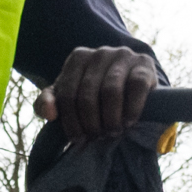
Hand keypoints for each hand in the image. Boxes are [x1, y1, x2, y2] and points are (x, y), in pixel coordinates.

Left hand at [35, 46, 160, 142]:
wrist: (132, 85)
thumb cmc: (94, 94)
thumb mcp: (67, 97)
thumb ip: (47, 103)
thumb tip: (49, 114)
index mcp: (78, 58)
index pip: (67, 94)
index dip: (70, 121)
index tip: (77, 139)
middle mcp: (100, 52)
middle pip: (87, 94)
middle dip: (91, 122)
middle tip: (97, 137)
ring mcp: (123, 55)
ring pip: (111, 91)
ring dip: (110, 118)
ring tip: (112, 132)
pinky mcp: (145, 64)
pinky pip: (136, 87)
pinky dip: (131, 109)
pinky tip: (128, 122)